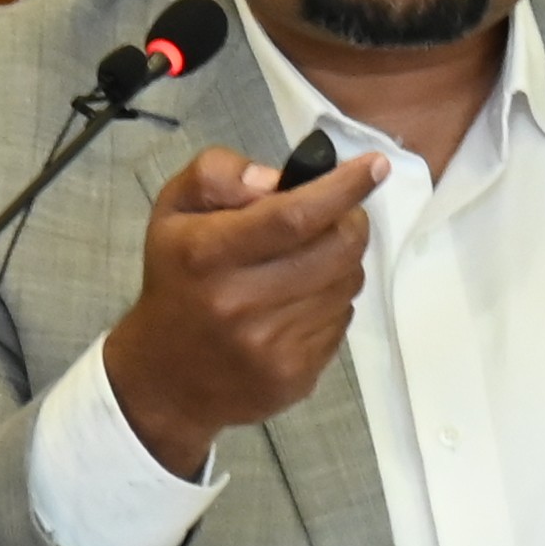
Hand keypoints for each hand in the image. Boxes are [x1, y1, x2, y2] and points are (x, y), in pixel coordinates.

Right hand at [101, 140, 388, 475]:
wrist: (168, 379)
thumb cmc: (178, 281)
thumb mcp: (174, 211)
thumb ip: (218, 176)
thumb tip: (278, 180)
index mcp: (209, 253)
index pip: (294, 215)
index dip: (343, 188)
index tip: (376, 166)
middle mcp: (241, 302)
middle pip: (338, 247)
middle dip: (350, 221)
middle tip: (336, 217)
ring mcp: (271, 344)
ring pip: (348, 283)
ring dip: (341, 263)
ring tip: (306, 263)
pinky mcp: (295, 374)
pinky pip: (342, 320)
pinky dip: (332, 302)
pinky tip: (299, 303)